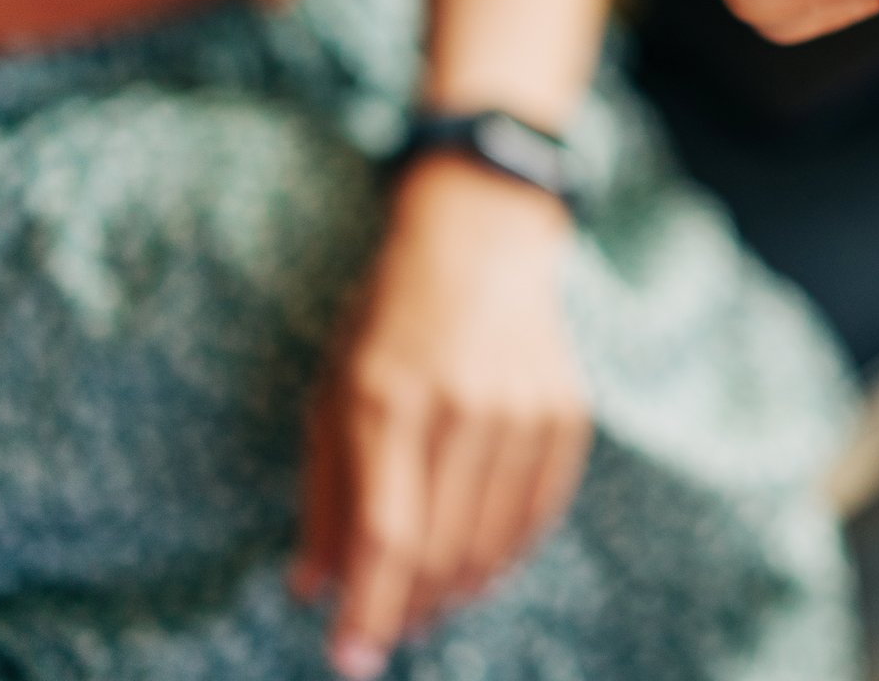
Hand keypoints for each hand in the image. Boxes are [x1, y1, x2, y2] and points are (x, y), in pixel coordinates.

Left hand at [291, 157, 586, 679]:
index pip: (385, 534)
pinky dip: (505, 556)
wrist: (482, 240)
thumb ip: (323, 493)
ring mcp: (523, 407)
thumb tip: (312, 588)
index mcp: (387, 397)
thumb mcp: (333, 390)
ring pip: (492, 541)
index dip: (367, 609)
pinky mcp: (566, 410)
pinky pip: (537, 512)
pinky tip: (478, 572)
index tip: (348, 660)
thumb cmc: (388, 319)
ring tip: (425, 608)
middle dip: (406, 609)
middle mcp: (462, 404)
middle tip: (383, 636)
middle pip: (440, 549)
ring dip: (454, 592)